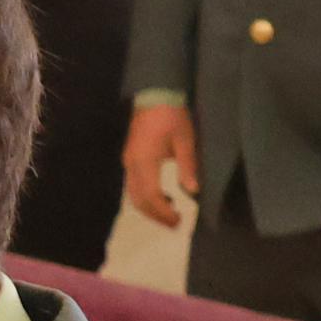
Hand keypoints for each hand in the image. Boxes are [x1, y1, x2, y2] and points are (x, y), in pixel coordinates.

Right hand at [122, 101, 201, 228]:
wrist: (154, 96)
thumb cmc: (171, 117)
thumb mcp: (185, 140)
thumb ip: (187, 166)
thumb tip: (193, 191)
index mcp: (145, 161)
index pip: (151, 196)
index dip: (164, 212)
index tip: (179, 221)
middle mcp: (132, 165)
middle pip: (138, 199)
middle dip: (155, 215)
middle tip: (174, 225)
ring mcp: (128, 162)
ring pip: (133, 194)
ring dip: (149, 208)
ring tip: (168, 214)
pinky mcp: (130, 158)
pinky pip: (133, 185)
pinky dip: (146, 197)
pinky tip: (162, 197)